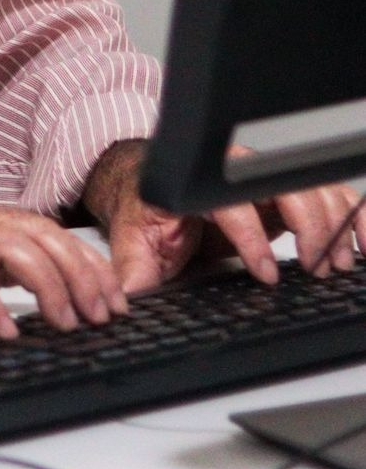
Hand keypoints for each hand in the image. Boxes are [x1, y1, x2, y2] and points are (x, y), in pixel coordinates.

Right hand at [0, 197, 127, 338]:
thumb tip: (43, 293)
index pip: (46, 231)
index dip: (86, 265)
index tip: (114, 303)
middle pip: (37, 233)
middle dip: (79, 276)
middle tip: (100, 318)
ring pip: (6, 244)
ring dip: (46, 285)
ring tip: (64, 324)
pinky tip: (3, 330)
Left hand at [82, 140, 365, 292]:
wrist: (149, 180)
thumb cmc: (145, 206)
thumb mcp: (132, 236)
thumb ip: (134, 266)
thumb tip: (126, 295)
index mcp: (196, 183)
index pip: (230, 204)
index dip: (250, 237)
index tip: (266, 272)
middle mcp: (233, 173)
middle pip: (282, 189)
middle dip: (307, 228)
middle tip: (319, 268)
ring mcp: (263, 179)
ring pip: (310, 190)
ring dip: (333, 225)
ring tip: (339, 265)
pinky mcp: (283, 192)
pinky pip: (326, 195)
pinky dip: (352, 214)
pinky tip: (363, 243)